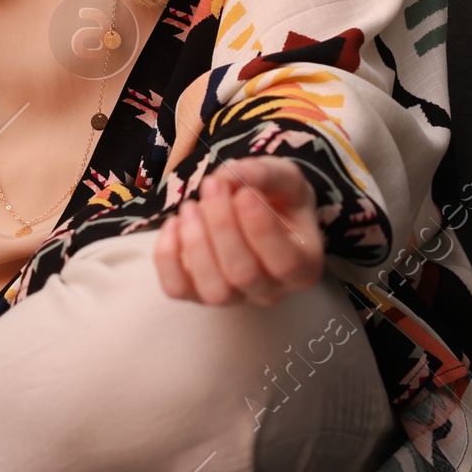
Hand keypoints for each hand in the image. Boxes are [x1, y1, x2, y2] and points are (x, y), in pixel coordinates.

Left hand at [153, 157, 322, 306]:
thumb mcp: (284, 178)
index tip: (245, 193)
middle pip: (243, 273)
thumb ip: (264, 173)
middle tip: (213, 184)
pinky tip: (174, 224)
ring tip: (191, 205)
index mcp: (303, 265)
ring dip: (195, 242)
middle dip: (222, 225)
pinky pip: (177, 289)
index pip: (284, 263)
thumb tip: (231, 176)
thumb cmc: (277, 198)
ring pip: (213, 289)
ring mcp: (234, 297)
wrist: (258, 212)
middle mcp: (270, 290)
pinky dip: (168, 257)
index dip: (260, 228)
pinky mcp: (197, 294)